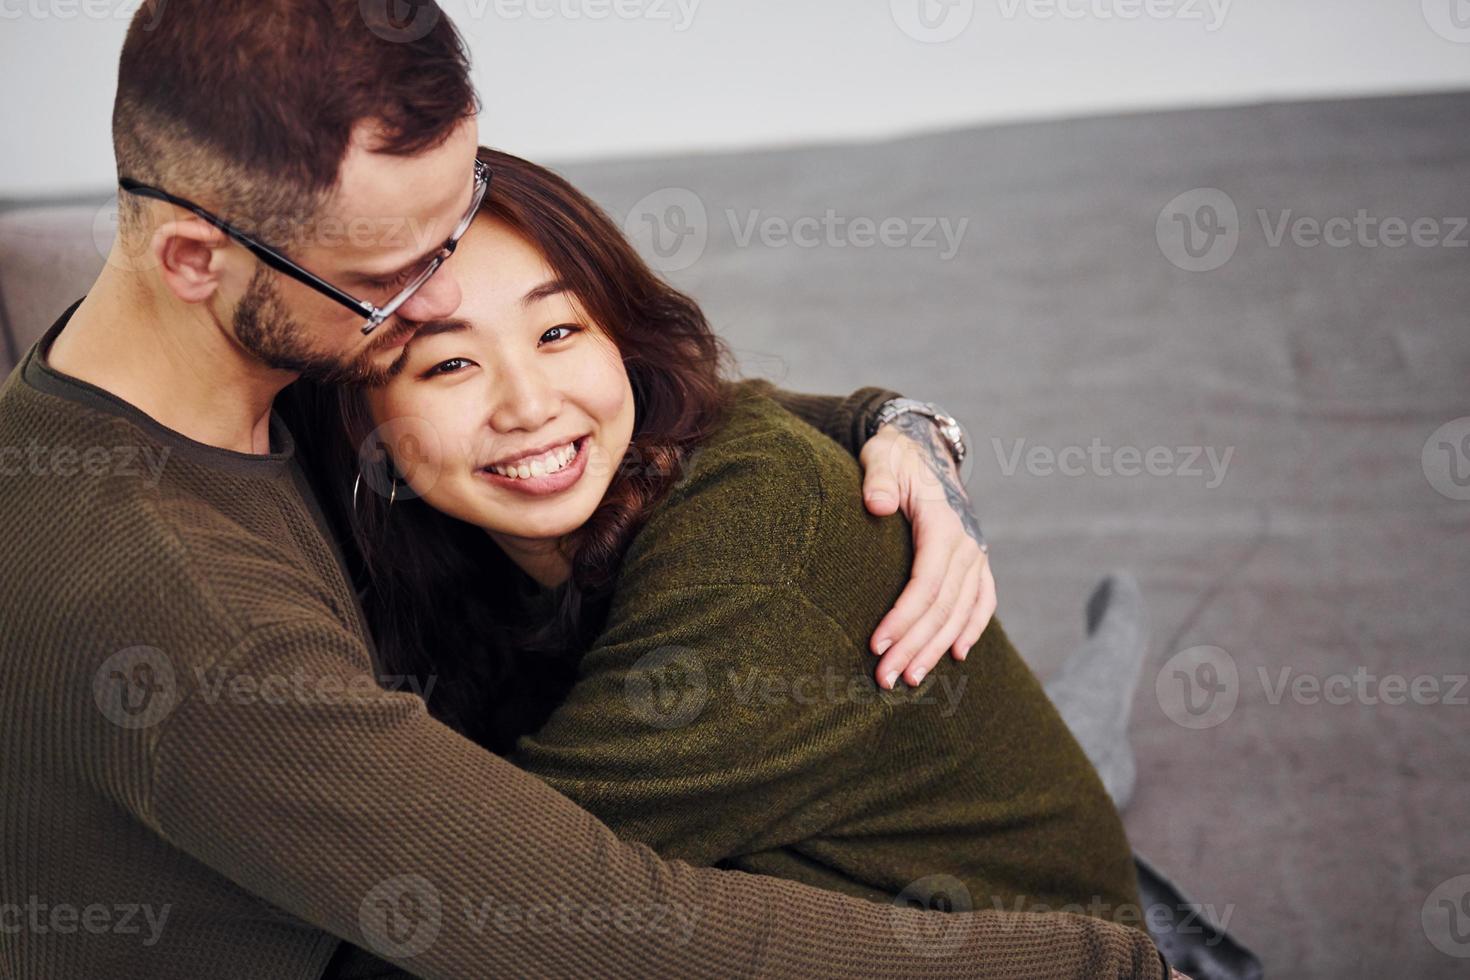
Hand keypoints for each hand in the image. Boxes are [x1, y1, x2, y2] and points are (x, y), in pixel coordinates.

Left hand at [858, 413, 995, 689]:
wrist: (923, 446)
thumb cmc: (895, 457)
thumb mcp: (881, 458)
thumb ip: (878, 480)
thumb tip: (875, 504)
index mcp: (943, 523)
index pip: (927, 581)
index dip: (905, 616)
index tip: (878, 643)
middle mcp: (966, 543)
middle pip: (943, 605)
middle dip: (915, 645)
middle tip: (886, 678)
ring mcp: (974, 552)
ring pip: (961, 610)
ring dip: (937, 648)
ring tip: (910, 678)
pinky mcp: (974, 558)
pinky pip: (982, 599)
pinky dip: (973, 627)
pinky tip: (957, 654)